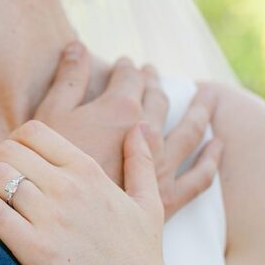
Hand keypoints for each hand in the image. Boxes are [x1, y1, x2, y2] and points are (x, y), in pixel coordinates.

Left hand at [0, 121, 181, 264]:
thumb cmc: (142, 257)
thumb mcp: (149, 203)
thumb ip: (141, 162)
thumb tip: (140, 127)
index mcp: (88, 171)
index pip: (32, 131)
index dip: (14, 143)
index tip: (15, 163)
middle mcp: (67, 187)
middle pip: (6, 150)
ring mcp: (50, 217)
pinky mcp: (33, 249)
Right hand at [37, 43, 221, 216]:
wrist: (62, 218)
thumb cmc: (47, 167)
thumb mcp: (49, 116)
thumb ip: (68, 79)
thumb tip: (77, 46)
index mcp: (120, 109)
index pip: (129, 78)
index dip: (127, 67)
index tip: (125, 63)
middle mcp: (149, 132)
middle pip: (158, 99)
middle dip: (155, 83)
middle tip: (153, 74)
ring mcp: (162, 165)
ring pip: (188, 130)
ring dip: (197, 109)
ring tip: (205, 97)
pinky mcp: (168, 196)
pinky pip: (199, 176)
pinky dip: (211, 159)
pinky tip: (217, 148)